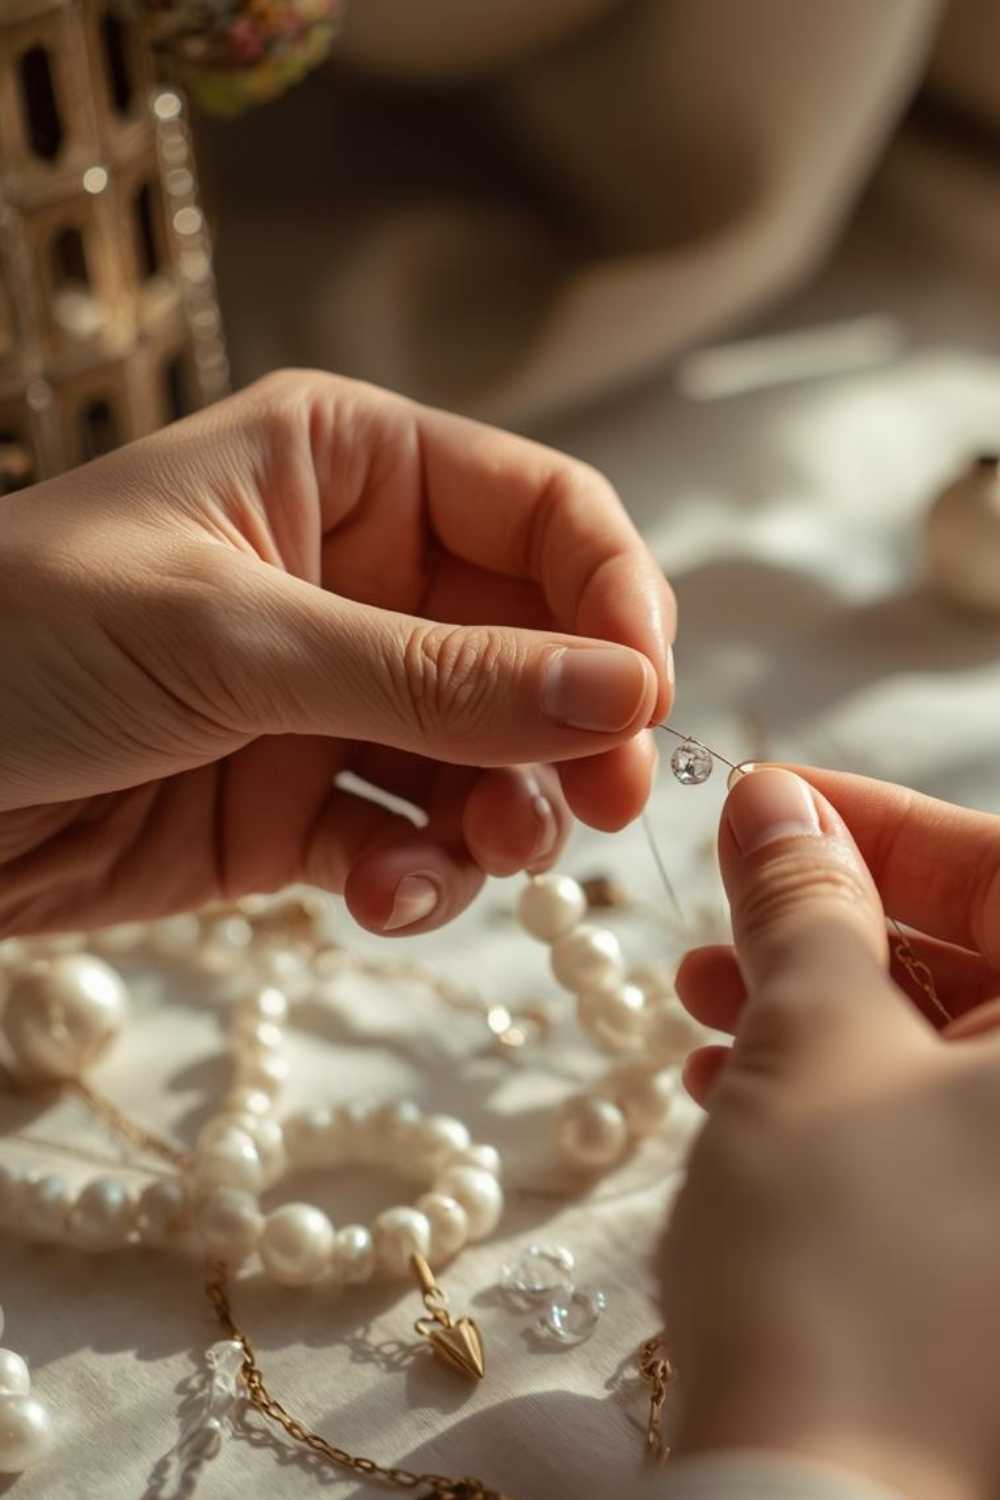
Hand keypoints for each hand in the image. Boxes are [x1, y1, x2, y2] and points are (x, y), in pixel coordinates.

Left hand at [0, 371, 672, 936]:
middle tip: (598, 800)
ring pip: (487, 757)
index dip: (614, 600)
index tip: (645, 699)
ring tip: (484, 854)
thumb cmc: (22, 636)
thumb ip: (434, 675)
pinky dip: (419, 875)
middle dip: (574, 724)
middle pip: (538, 644)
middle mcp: (362, 576)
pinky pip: (410, 838)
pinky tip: (385, 896)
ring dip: (502, 813)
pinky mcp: (299, 805)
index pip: (545, 513)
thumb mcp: (236, 638)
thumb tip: (625, 695)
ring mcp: (336, 697)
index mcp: (351, 468)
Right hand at [665, 766, 999, 1499]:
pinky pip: (921, 1128)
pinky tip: (728, 1083)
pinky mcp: (984, 1252)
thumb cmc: (839, 1254)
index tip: (766, 799)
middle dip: (831, 921)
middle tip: (722, 904)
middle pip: (972, 959)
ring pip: (935, 1046)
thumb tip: (776, 801)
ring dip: (813, 1002)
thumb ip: (804, 904)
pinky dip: (829, 1088)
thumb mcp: (813, 1040)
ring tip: (701, 997)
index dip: (877, 821)